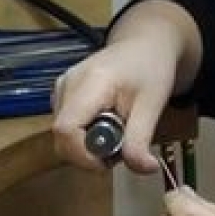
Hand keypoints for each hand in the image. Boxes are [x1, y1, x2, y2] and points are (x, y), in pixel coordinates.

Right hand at [51, 0, 199, 173]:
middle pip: (63, 137)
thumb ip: (141, 139)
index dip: (82, 156)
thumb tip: (144, 170)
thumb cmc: (151, 69)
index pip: (65, 130)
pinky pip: (68, 127)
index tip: (109, 163)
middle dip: (91, 153)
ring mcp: (61, 88)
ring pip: (65, 136)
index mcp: (88, 83)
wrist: (145, 45)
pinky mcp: (62, 94)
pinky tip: (108, 124)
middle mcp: (66, 84)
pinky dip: (87, 135)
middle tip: (124, 147)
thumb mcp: (153, 105)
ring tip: (120, 130)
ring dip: (91, 145)